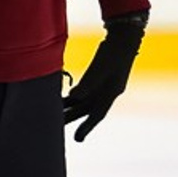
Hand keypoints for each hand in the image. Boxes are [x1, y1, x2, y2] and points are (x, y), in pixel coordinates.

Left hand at [63, 10, 148, 141]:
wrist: (124, 37)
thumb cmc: (114, 51)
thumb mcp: (101, 66)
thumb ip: (88, 82)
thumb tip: (73, 97)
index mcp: (112, 92)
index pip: (98, 114)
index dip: (87, 127)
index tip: (77, 139)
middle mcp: (107, 93)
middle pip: (87, 110)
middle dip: (73, 119)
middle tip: (56, 130)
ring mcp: (103, 86)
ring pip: (84, 102)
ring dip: (70, 108)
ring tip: (54, 116)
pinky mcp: (98, 79)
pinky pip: (83, 92)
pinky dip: (73, 97)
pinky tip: (62, 100)